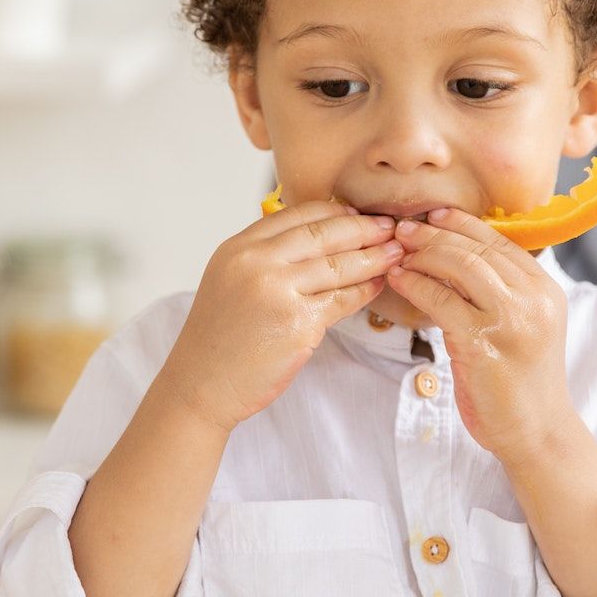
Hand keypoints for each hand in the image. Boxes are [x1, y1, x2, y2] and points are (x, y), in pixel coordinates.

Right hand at [161, 198, 399, 432]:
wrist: (201, 384)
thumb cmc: (219, 338)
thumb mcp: (230, 279)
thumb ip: (266, 256)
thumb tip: (318, 236)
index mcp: (239, 247)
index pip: (298, 215)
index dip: (336, 212)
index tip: (360, 213)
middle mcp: (256, 263)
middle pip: (324, 234)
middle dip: (364, 228)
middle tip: (390, 226)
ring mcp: (277, 292)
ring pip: (339, 265)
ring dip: (374, 257)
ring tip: (395, 252)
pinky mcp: (297, 324)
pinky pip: (342, 300)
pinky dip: (365, 291)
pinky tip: (378, 285)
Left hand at [385, 207, 575, 461]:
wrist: (537, 431)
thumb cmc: (522, 382)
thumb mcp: (523, 326)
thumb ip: (502, 293)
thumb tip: (457, 259)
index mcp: (545, 289)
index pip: (500, 242)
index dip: (463, 224)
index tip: (434, 215)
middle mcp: (533, 298)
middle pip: (477, 249)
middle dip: (435, 234)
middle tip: (404, 228)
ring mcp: (511, 320)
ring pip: (461, 266)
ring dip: (423, 254)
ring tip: (398, 250)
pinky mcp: (483, 343)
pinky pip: (441, 300)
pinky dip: (415, 284)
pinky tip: (399, 280)